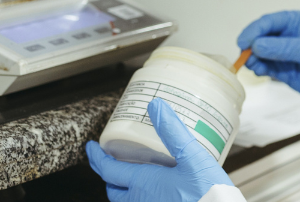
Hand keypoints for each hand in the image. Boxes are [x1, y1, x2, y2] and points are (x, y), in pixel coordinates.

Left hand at [86, 98, 233, 201]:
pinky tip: (157, 191)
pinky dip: (140, 198)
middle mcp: (141, 201)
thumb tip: (155, 106)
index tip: (91, 148)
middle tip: (109, 162)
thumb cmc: (208, 195)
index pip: (109, 170)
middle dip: (108, 175)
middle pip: (113, 190)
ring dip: (123, 189)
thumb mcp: (193, 157)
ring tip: (132, 175)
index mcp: (144, 184)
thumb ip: (173, 131)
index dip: (97, 157)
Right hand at [236, 10, 299, 109]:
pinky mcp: (280, 68)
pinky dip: (258, 68)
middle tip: (245, 56)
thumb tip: (256, 45)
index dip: (254, 30)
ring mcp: (282, 52)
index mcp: (295, 21)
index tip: (244, 42)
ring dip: (253, 58)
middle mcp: (286, 34)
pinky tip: (260, 71)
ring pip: (258, 52)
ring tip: (255, 66)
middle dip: (250, 45)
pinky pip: (263, 65)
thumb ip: (283, 48)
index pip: (268, 22)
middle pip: (259, 36)